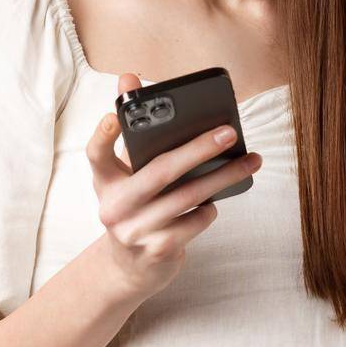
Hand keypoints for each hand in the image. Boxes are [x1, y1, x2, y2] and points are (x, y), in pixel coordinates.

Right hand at [86, 73, 262, 299]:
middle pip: (159, 171)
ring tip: (249, 162)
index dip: (103, 134)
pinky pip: (194, 222)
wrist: (127, 269)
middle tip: (229, 132)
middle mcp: (114, 207)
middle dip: (198, 148)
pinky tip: (214, 202)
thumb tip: (130, 78)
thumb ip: (132, 132)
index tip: (114, 115)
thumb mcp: (127, 174)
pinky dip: (209, 209)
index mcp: (105, 182)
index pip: (96, 154)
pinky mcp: (156, 251)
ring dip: (223, 177)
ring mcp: (134, 232)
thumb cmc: (135, 207)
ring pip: (186, 197)